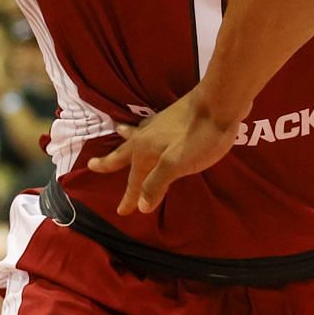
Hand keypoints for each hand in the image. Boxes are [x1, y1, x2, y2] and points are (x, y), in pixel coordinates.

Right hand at [85, 91, 241, 214]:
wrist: (221, 102)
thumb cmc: (200, 136)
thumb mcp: (177, 164)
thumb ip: (157, 183)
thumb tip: (142, 206)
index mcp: (145, 150)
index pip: (135, 180)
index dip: (130, 197)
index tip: (122, 212)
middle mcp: (147, 136)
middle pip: (125, 152)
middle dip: (110, 162)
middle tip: (92, 164)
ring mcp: (160, 124)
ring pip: (137, 134)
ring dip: (126, 138)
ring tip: (118, 132)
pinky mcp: (175, 116)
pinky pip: (151, 126)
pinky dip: (143, 128)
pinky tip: (151, 126)